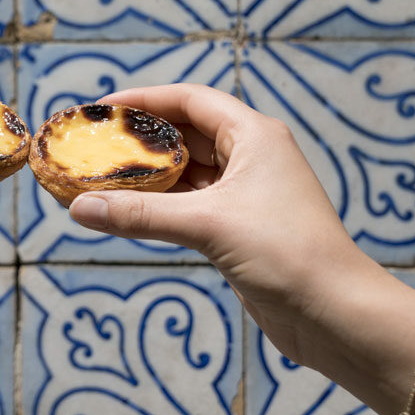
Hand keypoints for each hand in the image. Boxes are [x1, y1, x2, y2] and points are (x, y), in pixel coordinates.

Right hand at [68, 84, 370, 368]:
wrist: (335, 315)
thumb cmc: (286, 255)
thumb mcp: (208, 226)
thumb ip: (141, 215)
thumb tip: (79, 208)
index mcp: (254, 135)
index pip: (190, 100)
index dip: (144, 101)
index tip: (101, 111)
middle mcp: (252, 156)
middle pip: (185, 133)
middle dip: (140, 140)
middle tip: (93, 146)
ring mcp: (246, 193)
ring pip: (186, 172)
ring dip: (147, 176)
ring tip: (100, 178)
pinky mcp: (240, 227)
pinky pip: (190, 205)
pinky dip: (160, 206)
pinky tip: (127, 212)